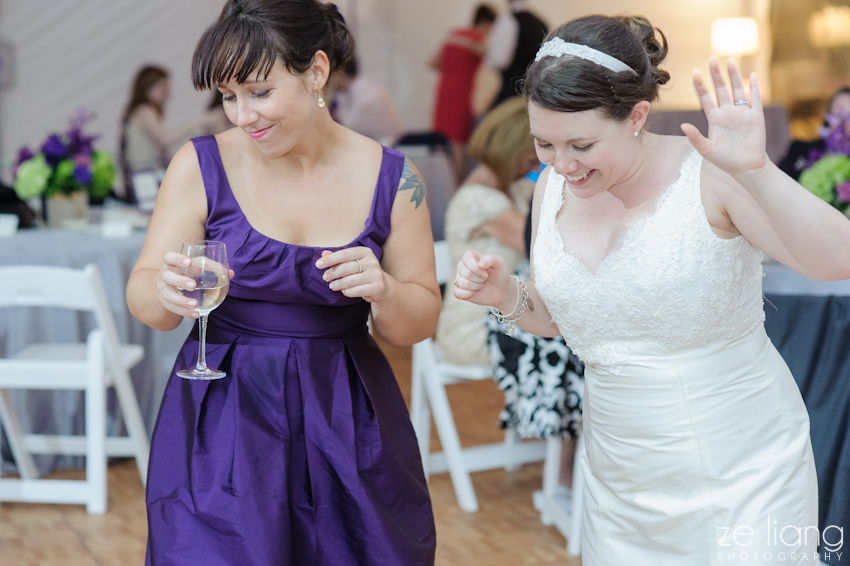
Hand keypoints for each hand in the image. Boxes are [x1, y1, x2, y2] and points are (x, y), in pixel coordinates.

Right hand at [157, 251, 234, 317]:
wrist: (171, 285)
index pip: (169, 257)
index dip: (177, 259)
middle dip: (179, 281)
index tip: (189, 262)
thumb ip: (213, 268)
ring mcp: (163, 289)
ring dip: (181, 300)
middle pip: (166, 276)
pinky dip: (184, 311)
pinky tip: (195, 313)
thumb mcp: (198, 266)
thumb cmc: (188, 272)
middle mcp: (165, 275)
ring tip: (194, 304)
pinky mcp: (165, 302)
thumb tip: (230, 273)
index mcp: (172, 263)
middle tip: (193, 285)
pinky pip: (172, 307)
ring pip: (167, 294)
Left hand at [316, 246, 385, 302]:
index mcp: (365, 252)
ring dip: (338, 284)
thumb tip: (323, 253)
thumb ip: (337, 258)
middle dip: (332, 273)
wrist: (381, 286)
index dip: (330, 259)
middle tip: (325, 277)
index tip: (318, 265)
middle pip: (346, 268)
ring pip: (350, 281)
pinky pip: (357, 291)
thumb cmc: (361, 272)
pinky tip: (344, 291)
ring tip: (332, 286)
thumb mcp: (351, 262)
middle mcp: (372, 262)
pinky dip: (347, 292)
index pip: (344, 254)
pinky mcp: (377, 287)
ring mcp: (376, 275)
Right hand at [452, 250, 512, 308]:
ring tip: (481, 285)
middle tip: (485, 279)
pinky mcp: (459, 291)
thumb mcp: (499, 263)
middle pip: (466, 273)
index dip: (476, 267)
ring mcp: (459, 279)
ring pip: (463, 283)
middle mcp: (462, 266)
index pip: (466, 258)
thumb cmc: (498, 274)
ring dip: (476, 287)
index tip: (486, 272)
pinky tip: (474, 292)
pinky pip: (457, 293)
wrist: (501, 290)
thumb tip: (480, 265)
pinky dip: (468, 294)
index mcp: (470, 256)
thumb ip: (490, 259)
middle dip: (480, 279)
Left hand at [681, 56, 770, 177]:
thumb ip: (695, 137)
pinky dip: (754, 87)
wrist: (746, 167)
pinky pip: (755, 99)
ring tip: (730, 60)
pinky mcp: (756, 116)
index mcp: (714, 119)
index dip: (701, 85)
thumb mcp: (706, 150)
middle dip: (716, 74)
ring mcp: (741, 113)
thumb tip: (682, 125)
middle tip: (712, 58)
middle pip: (721, 89)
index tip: (695, 72)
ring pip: (737, 90)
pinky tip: (752, 75)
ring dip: (734, 75)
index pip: (706, 98)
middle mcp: (727, 113)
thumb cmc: (725, 160)